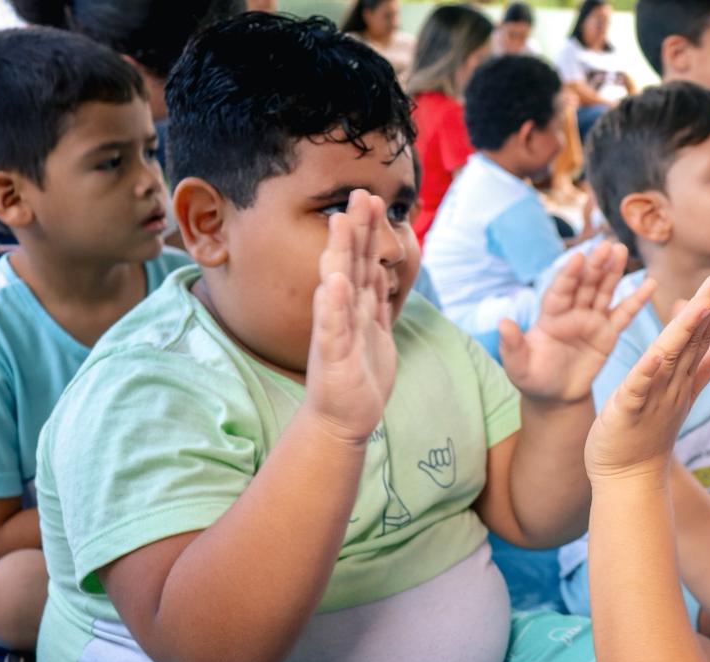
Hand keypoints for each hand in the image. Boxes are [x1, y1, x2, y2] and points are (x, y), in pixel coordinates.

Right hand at [303, 189, 397, 444]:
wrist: (343, 418)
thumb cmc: (359, 374)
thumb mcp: (374, 328)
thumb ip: (374, 298)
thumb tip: (377, 268)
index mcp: (357, 305)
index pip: (364, 260)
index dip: (368, 231)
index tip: (372, 198)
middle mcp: (343, 312)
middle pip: (351, 263)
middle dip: (356, 229)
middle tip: (361, 194)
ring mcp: (336, 331)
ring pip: (338, 286)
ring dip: (340, 253)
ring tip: (341, 223)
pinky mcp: (332, 355)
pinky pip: (332, 326)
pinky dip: (333, 304)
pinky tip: (334, 281)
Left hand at [500, 241, 651, 402]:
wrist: (555, 396)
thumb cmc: (533, 378)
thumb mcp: (517, 365)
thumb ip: (512, 345)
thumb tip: (503, 322)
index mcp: (550, 316)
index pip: (560, 291)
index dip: (569, 275)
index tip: (577, 257)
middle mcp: (572, 313)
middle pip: (585, 285)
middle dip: (595, 266)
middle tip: (607, 245)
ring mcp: (592, 321)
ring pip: (604, 292)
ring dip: (614, 272)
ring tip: (622, 251)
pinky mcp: (608, 334)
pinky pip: (624, 314)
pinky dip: (637, 300)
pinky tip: (650, 284)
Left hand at [584, 274, 709, 483]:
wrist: (629, 478)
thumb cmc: (647, 435)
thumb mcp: (680, 396)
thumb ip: (703, 369)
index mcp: (681, 379)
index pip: (700, 339)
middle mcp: (672, 386)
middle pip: (691, 343)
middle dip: (706, 311)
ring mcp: (652, 398)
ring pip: (670, 359)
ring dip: (684, 332)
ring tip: (698, 304)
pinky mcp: (627, 411)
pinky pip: (637, 388)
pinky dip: (646, 372)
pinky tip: (655, 354)